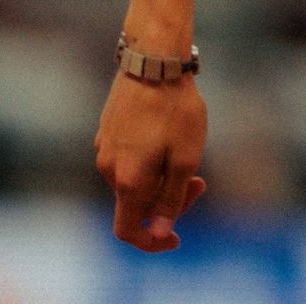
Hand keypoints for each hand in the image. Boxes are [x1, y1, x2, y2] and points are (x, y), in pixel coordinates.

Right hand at [94, 69, 208, 250]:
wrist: (153, 63)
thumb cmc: (175, 110)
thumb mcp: (185, 157)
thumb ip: (171, 198)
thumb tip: (159, 233)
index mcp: (127, 181)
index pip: (127, 229)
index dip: (151, 241)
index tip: (177, 239)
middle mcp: (108, 169)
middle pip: (136, 204)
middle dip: (168, 202)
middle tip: (200, 183)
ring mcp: (105, 149)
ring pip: (133, 181)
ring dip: (160, 180)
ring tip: (189, 155)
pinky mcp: (108, 131)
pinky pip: (128, 160)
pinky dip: (149, 162)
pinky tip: (169, 140)